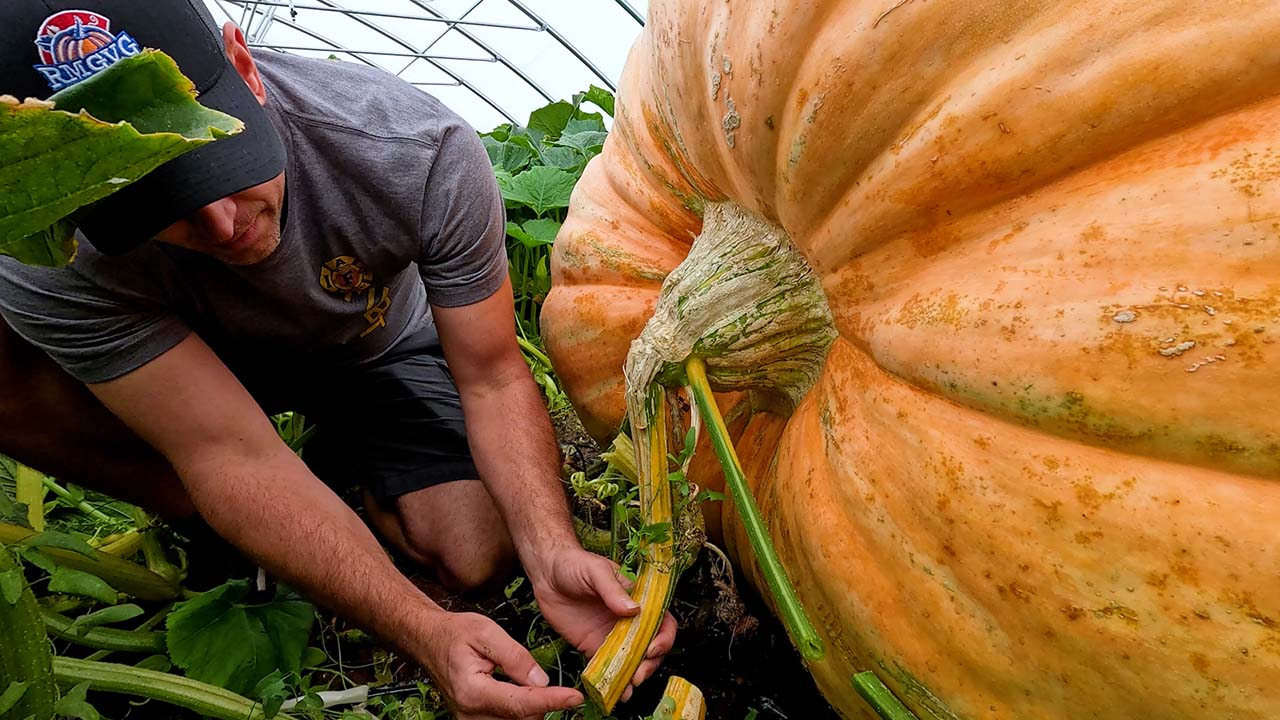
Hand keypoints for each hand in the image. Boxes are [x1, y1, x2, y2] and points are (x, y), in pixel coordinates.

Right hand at [417, 611, 583, 718]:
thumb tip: (541, 680)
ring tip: (530, 683)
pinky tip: (521, 692)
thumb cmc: (453, 634)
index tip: (574, 698)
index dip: (551, 701)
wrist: (429, 640)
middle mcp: (471, 713)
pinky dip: (520, 708)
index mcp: (473, 691)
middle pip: (521, 717)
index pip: (521, 703)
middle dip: (543, 703)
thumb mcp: (486, 632)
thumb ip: (515, 657)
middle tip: (558, 687)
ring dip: (532, 707)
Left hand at [530, 547, 677, 701]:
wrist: (547, 573)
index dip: (663, 638)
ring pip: (632, 661)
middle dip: (649, 664)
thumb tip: (633, 610)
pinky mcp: (593, 646)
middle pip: (651, 647)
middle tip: (637, 675)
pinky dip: (612, 680)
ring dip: (633, 676)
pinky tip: (612, 690)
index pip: (662, 621)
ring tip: (626, 688)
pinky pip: (607, 667)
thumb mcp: (596, 570)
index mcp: (638, 599)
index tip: (651, 649)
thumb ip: (613, 590)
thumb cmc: (575, 564)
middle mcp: (629, 620)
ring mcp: (612, 635)